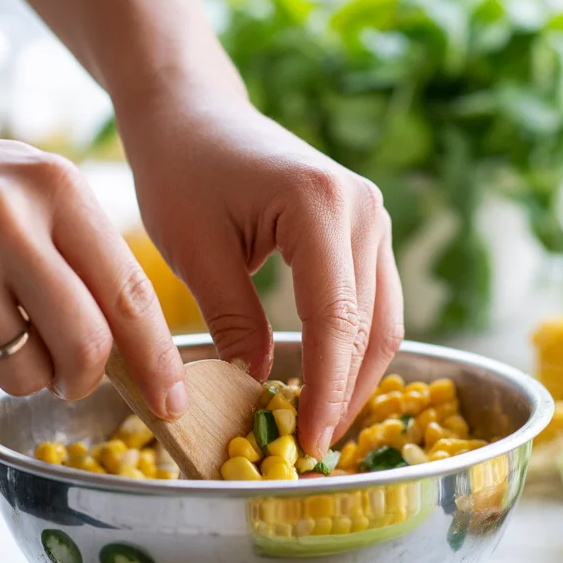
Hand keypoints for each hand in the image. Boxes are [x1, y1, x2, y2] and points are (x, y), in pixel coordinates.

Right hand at [0, 97, 186, 413]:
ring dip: (19, 375)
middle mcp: (8, 221)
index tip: (171, 400)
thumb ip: (81, 255)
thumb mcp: (24, 189)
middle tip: (69, 379)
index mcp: (54, 188)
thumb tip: (134, 347)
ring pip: (27, 375)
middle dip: (85, 380)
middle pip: (88, 347)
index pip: (130, 293)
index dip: (158, 360)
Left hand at [123, 89, 404, 458]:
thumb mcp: (195, 252)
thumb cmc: (180, 168)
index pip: (337, 321)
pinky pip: (371, 300)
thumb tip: (260, 391)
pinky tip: (324, 381)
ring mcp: (372, 215)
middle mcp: (364, 209)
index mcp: (321, 206)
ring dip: (355, 376)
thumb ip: (234, 323)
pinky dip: (352, 346)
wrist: (192, 111)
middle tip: (314, 451)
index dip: (327, 393)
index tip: (311, 446)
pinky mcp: (365, 227)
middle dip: (348, 395)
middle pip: (374, 327)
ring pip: (383, 319)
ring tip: (320, 425)